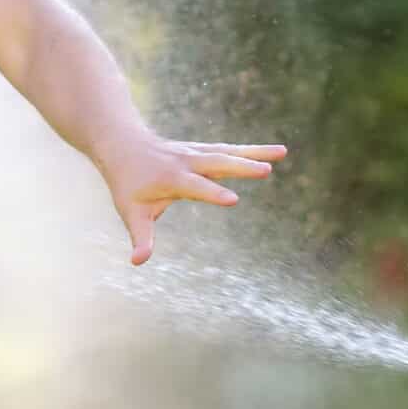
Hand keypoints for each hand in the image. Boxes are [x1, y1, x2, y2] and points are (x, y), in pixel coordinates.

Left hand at [96, 136, 287, 265]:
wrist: (124, 147)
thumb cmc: (129, 185)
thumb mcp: (131, 213)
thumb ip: (140, 237)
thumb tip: (138, 261)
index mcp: (171, 179)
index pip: (195, 187)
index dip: (213, 193)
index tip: (234, 200)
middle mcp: (187, 162)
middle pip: (217, 163)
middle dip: (241, 167)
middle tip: (265, 170)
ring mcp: (197, 153)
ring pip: (229, 152)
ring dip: (256, 153)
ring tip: (283, 153)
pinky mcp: (204, 150)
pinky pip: (231, 150)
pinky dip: (252, 151)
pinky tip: (275, 153)